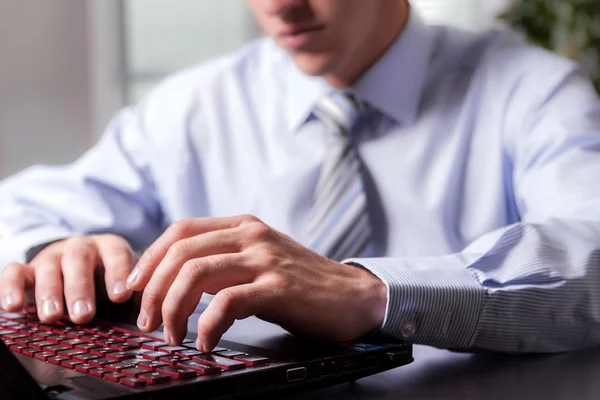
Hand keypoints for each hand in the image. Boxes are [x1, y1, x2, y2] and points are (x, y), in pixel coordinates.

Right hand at [0, 235, 134, 323]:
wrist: (80, 269)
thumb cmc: (108, 283)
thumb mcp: (125, 286)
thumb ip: (137, 298)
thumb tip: (152, 317)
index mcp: (110, 247)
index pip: (116, 254)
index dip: (118, 274)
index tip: (121, 296)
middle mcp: (81, 247)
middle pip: (79, 261)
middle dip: (81, 288)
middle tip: (84, 315)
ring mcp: (52, 256)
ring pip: (48, 267)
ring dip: (49, 293)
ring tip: (52, 317)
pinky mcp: (27, 268)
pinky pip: (14, 272)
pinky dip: (10, 287)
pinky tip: (12, 307)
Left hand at [126, 215, 386, 350]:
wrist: (354, 296)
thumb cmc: (303, 284)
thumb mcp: (260, 259)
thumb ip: (224, 259)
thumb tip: (176, 279)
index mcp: (243, 226)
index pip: (179, 231)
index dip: (149, 260)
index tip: (133, 290)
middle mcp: (251, 236)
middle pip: (180, 253)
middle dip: (152, 290)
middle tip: (147, 322)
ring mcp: (265, 260)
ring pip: (196, 275)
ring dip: (173, 309)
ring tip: (172, 336)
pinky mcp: (278, 288)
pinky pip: (227, 304)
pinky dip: (207, 326)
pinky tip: (207, 342)